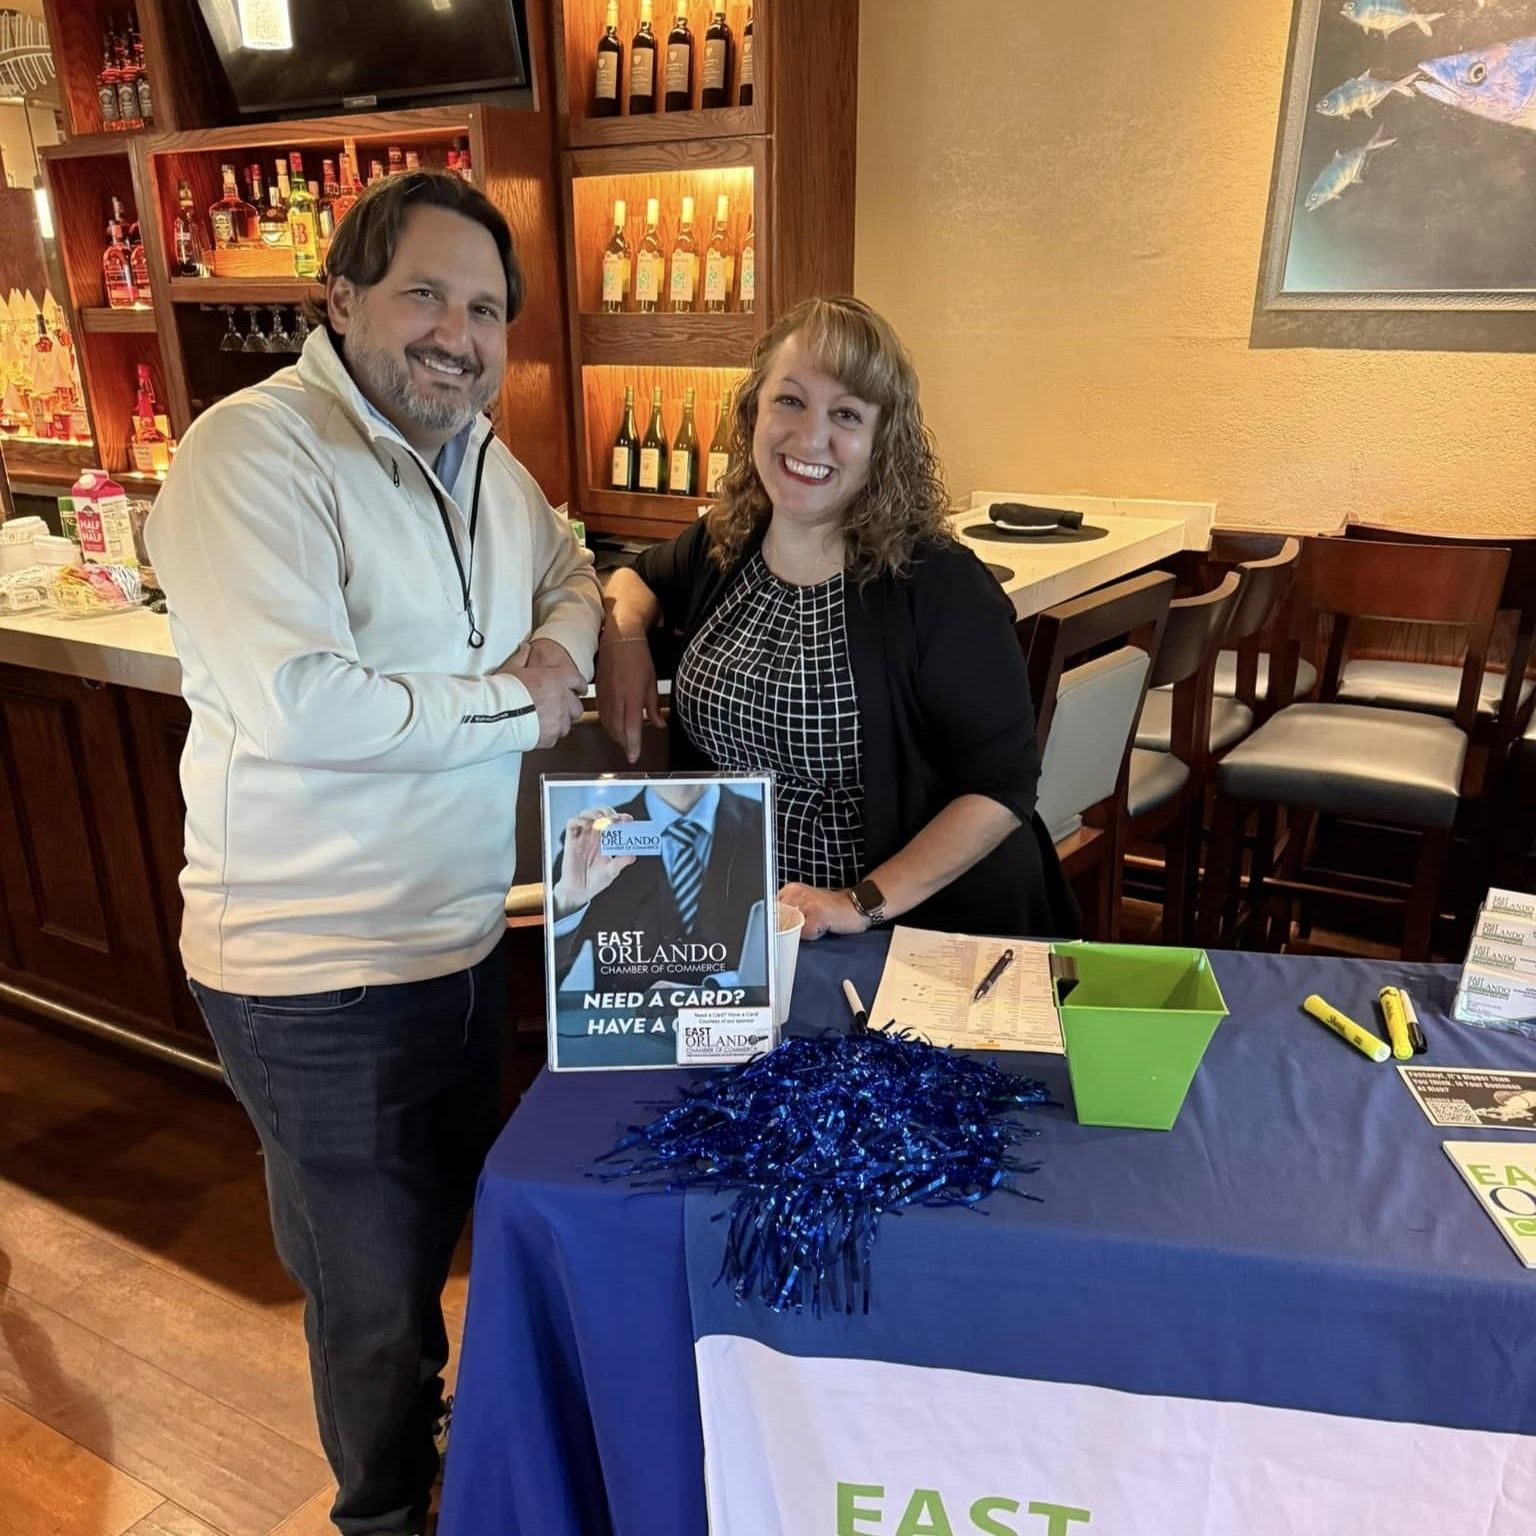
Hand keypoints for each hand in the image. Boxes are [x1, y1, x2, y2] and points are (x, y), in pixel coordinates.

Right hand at [502, 641, 584, 748]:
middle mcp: (563, 700)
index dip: (578, 685)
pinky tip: (537, 732)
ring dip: (560, 722)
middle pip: (577, 706)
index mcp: (557, 679)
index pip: (578, 681)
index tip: (578, 688)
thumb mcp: (512, 668)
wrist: (497, 714)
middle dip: (570, 707)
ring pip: (568, 724)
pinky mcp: (551, 737)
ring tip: (546, 722)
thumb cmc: (504, 690)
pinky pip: (555, 737)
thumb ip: (522, 657)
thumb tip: (525, 648)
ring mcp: (559, 720)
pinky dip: (549, 735)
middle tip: (559, 707)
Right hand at [552, 807, 635, 915]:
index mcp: (606, 840)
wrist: (579, 892)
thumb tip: (633, 856)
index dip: (621, 817)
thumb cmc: (596, 881)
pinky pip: (572, 823)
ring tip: (602, 819)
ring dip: (594, 813)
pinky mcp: (571, 841)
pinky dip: (579, 820)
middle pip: (600, 814)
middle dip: (608, 811)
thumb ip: (621, 863)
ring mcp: (582, 837)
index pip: (614, 822)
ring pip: (586, 814)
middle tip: (614, 818)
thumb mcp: (611, 872)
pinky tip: (587, 824)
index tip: (628, 819)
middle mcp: (594, 836)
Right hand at [596, 630, 662, 763]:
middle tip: (631, 752)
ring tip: (623, 743)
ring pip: (608, 724)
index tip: (634, 757)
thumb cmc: (639, 658)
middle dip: (624, 743)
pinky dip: (607, 725)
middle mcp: (617, 699)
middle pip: (618, 729)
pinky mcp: (598, 692)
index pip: (632, 727)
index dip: (633, 745)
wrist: (619, 639)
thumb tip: (659, 724)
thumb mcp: (652, 682)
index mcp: (632, 696)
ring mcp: (605, 696)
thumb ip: (653, 706)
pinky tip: (613, 728)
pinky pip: (602, 714)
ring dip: (616, 736)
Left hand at [779, 883, 871, 941]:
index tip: (784, 928)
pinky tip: (825, 926)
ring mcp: (807, 903)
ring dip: (803, 932)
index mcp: (791, 889)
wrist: (856, 905)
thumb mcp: (805, 904)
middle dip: (790, 929)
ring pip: (791, 928)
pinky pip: (806, 934)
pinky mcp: (817, 914)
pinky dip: (815, 935)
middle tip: (808, 924)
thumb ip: (787, 912)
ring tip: (816, 924)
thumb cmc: (830, 909)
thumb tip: (770, 927)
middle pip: (779, 921)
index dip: (776, 923)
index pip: (770, 910)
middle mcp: (796, 893)